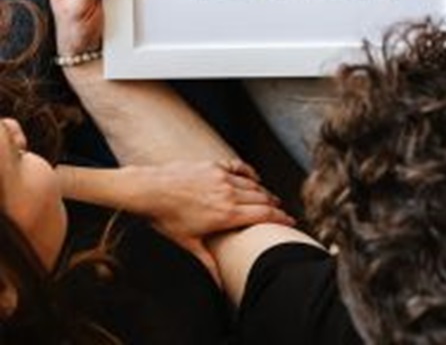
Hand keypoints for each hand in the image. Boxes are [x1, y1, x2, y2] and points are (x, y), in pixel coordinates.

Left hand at [133, 160, 294, 283]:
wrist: (150, 189)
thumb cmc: (166, 217)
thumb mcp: (188, 242)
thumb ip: (208, 261)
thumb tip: (219, 284)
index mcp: (226, 213)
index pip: (263, 214)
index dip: (281, 218)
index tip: (291, 221)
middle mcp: (229, 193)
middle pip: (262, 198)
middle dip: (275, 206)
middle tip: (282, 211)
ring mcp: (223, 176)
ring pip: (252, 184)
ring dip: (264, 191)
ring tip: (270, 198)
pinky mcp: (215, 164)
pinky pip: (240, 167)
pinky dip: (250, 173)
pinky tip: (254, 177)